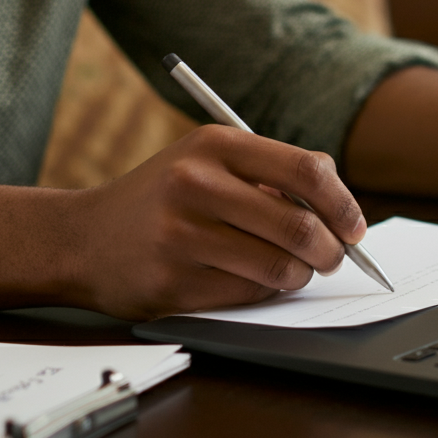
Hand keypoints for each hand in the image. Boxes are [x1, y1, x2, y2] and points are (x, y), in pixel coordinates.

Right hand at [68, 126, 366, 319]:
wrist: (81, 238)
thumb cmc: (160, 198)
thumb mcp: (206, 161)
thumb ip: (270, 172)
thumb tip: (339, 203)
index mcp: (214, 145)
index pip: (307, 171)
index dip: (343, 204)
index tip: (355, 227)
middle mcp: (196, 184)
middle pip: (300, 226)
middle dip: (331, 251)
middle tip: (333, 258)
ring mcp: (181, 234)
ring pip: (280, 266)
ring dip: (299, 275)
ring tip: (292, 269)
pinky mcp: (173, 281)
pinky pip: (249, 293)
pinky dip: (264, 291)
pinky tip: (250, 279)